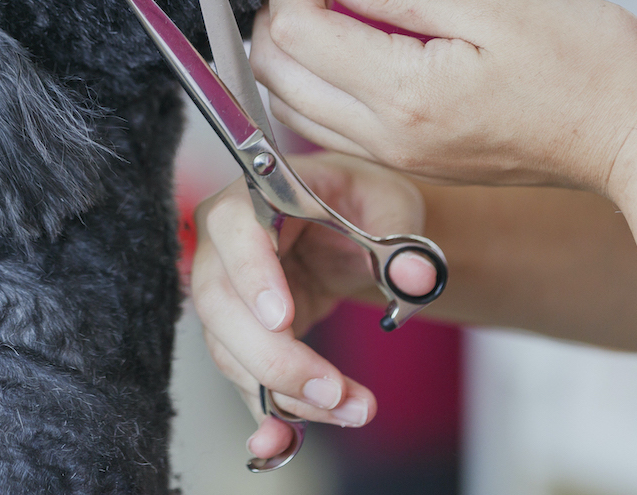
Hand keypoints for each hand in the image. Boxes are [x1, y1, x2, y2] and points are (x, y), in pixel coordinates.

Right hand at [191, 153, 437, 459]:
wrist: (355, 227)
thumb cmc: (365, 202)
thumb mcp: (394, 206)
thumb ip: (404, 243)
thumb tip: (414, 279)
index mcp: (257, 193)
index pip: (236, 227)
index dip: (252, 273)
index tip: (283, 318)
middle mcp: (224, 243)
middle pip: (222, 303)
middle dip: (275, 357)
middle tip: (332, 393)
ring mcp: (227, 291)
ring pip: (231, 350)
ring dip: (285, 392)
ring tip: (353, 409)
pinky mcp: (241, 334)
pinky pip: (245, 377)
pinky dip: (268, 412)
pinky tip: (284, 444)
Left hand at [250, 0, 636, 199]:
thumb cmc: (587, 61)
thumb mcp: (489, 5)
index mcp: (405, 94)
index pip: (297, 36)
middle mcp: (388, 137)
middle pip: (277, 78)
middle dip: (275, 20)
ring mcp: (398, 158)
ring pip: (292, 109)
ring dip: (288, 55)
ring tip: (325, 5)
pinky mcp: (412, 165)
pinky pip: (329, 128)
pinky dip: (314, 86)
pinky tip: (345, 48)